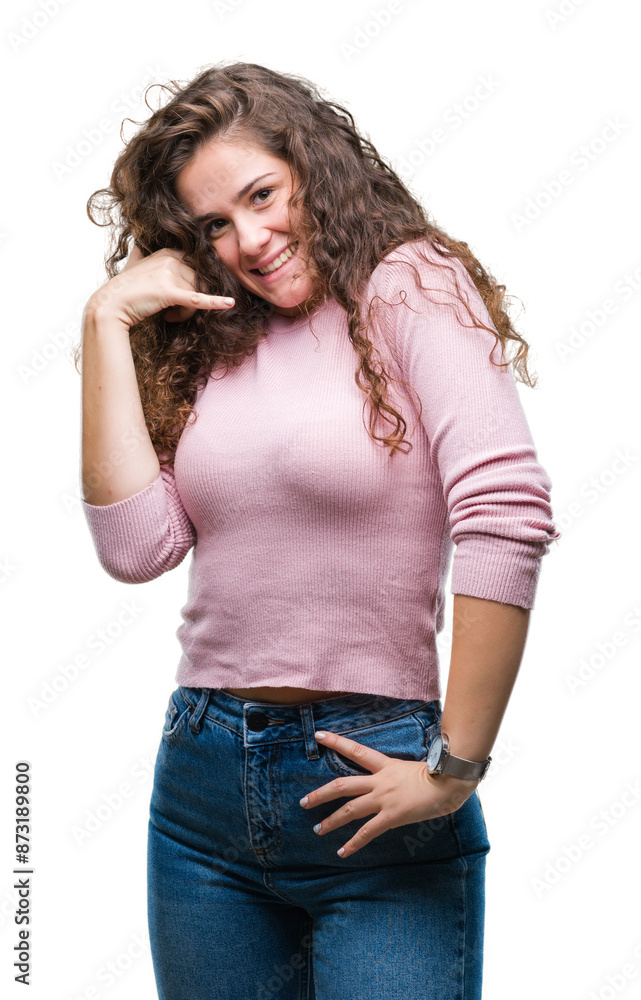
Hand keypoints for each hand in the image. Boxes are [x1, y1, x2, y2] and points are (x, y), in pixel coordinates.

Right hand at [88, 244, 234, 327]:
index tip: (193, 294)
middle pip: (198, 283)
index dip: (197, 284)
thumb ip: (142, 253)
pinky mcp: (169, 292)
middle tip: (174, 312)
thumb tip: (139, 242)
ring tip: (170, 316)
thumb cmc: (125, 289)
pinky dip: (215, 303)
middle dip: (191, 301)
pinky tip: (229, 304)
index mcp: (167, 253)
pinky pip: (198, 299)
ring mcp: (170, 274)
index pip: (196, 268)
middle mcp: (170, 260)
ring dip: (186, 312)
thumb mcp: (135, 264)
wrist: (111, 305)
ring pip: (196, 295)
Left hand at [300, 730, 479, 857]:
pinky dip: (353, 843)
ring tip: (317, 828)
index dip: (336, 742)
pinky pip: (367, 832)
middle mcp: (379, 781)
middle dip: (321, 794)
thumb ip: (399, 773)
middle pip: (342, 785)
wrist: (450, 783)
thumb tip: (397, 779)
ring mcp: (384, 799)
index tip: (319, 735)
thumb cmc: (438, 775)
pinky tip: (342, 852)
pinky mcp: (391, 816)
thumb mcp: (413, 768)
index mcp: (385, 765)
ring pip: (349, 809)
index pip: (355, 750)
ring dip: (331, 820)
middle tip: (304, 801)